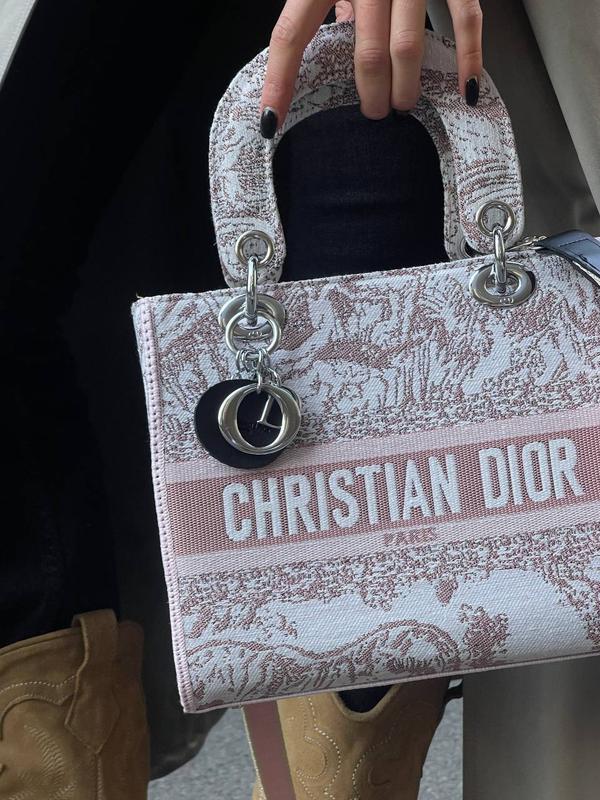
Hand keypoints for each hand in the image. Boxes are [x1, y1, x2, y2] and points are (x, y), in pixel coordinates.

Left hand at [259, 0, 481, 137]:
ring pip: (407, 47)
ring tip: (403, 104)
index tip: (271, 119)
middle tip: (373, 112)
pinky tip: (465, 88)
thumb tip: (343, 28)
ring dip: (405, 87)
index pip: (291, 33)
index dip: (280, 80)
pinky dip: (466, 59)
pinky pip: (464, 19)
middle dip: (370, 92)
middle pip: (366, 51)